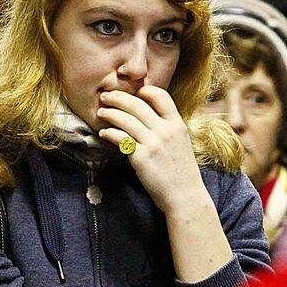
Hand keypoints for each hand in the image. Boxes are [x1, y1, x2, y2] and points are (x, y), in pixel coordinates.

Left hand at [96, 86, 207, 216]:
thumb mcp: (181, 142)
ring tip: (101, 112)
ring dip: (110, 113)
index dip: (145, 90)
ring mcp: (153, 143)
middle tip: (106, 96)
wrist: (184, 196)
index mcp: (177, 124)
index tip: (133, 91)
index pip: (161, 96)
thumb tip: (149, 116)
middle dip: (119, 97)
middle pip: (138, 105)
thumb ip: (167, 128)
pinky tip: (104, 133)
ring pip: (126, 120)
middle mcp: (166, 131)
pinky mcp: (141, 158)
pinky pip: (120, 139)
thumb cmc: (181, 172)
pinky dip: (109, 133)